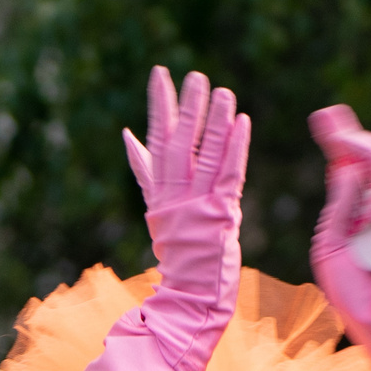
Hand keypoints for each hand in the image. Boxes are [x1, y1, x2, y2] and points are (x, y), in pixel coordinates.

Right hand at [123, 67, 249, 309]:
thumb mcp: (157, 209)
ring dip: (214, 121)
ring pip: (206, 155)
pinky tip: (241, 123)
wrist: (187, 296)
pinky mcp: (220, 216)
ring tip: (223, 91)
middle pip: (179, 143)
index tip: (160, 74)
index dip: (160, 106)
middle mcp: (175, 196)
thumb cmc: (177, 252)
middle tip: (194, 76)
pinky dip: (235, 149)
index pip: (157, 140)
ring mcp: (197, 207)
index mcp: (159, 191)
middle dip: (186, 108)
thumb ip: (144, 171)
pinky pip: (229, 176)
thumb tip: (128, 135)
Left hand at [309, 104, 370, 370]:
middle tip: (343, 138)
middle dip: (364, 143)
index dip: (342, 137)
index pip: (353, 165)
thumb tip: (344, 168)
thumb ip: (338, 209)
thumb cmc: (354, 294)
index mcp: (360, 208)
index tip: (324, 115)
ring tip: (370, 219)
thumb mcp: (330, 249)